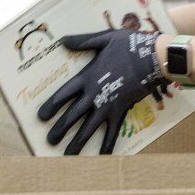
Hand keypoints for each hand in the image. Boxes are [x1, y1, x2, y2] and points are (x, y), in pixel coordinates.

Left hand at [37, 30, 168, 153]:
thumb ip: (82, 41)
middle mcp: (94, 94)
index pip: (63, 94)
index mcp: (87, 77)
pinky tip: (102, 156)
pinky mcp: (121, 111)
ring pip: (89, 127)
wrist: (153, 57)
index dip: (51, 106)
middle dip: (60, 129)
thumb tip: (62, 40)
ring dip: (78, 142)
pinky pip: (113, 131)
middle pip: (72, 115)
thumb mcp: (104, 38)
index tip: (41, 117)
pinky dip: (108, 144)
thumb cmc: (129, 46)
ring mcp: (108, 105)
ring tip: (67, 155)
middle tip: (50, 141)